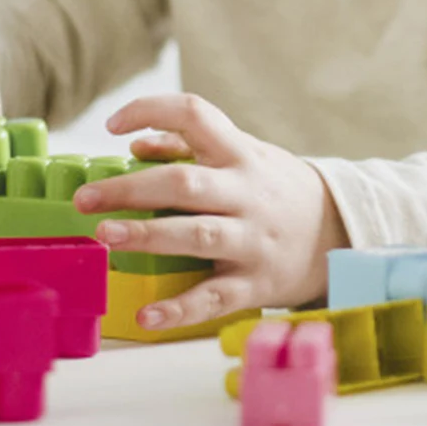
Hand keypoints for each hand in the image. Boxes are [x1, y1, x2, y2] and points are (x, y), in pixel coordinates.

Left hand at [72, 93, 349, 330]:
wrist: (340, 230)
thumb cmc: (276, 189)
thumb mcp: (244, 155)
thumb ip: (190, 147)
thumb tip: (136, 144)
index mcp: (240, 154)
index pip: (195, 115)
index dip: (151, 111)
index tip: (112, 125)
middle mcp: (246, 193)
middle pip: (185, 183)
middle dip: (131, 189)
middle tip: (86, 198)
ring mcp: (252, 239)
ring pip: (197, 236)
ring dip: (148, 236)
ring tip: (106, 236)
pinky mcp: (256, 282)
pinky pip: (215, 296)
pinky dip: (180, 307)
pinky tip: (147, 314)